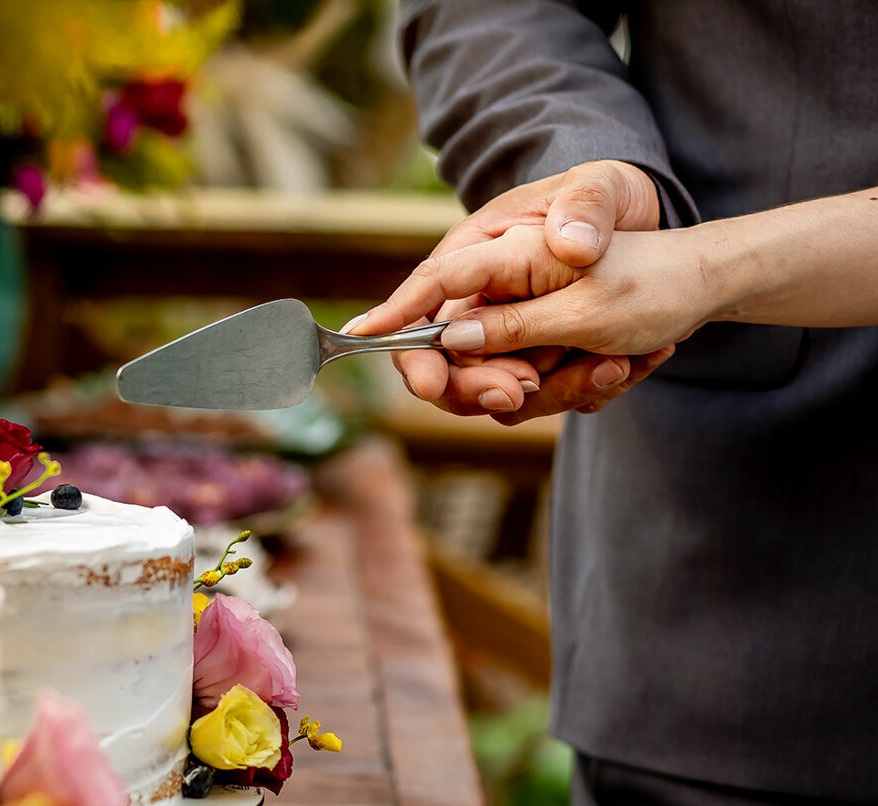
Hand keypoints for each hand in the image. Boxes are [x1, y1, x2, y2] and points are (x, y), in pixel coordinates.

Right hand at [342, 160, 662, 414]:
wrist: (662, 244)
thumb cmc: (617, 200)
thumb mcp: (606, 195)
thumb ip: (580, 220)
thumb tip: (564, 244)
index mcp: (488, 244)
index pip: (430, 283)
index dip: (394, 315)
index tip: (360, 336)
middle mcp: (486, 290)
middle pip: (442, 352)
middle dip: (471, 381)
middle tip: (516, 392)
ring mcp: (507, 324)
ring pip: (488, 382)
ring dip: (539, 391)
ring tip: (605, 368)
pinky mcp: (533, 349)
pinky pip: (532, 389)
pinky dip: (575, 387)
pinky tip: (622, 364)